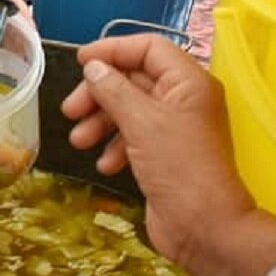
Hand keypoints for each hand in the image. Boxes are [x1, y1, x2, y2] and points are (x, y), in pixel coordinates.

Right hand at [62, 34, 252, 267]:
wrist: (204, 228)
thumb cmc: (179, 168)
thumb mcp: (142, 122)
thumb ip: (114, 90)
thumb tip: (94, 68)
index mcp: (188, 82)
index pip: (148, 48)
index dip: (113, 50)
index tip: (81, 61)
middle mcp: (184, 99)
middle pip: (134, 79)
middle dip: (100, 94)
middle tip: (71, 111)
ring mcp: (176, 128)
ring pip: (130, 110)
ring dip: (102, 122)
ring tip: (80, 142)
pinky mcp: (166, 155)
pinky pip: (135, 137)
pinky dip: (116, 146)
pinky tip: (105, 165)